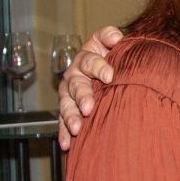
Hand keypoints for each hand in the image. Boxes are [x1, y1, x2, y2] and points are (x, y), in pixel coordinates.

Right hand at [57, 25, 122, 149]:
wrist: (111, 72)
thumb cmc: (115, 57)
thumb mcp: (114, 44)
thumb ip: (111, 38)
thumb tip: (117, 37)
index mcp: (88, 56)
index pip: (89, 58)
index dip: (98, 65)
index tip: (110, 76)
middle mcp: (75, 73)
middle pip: (76, 84)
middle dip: (82, 95)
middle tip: (89, 106)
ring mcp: (70, 92)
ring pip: (67, 104)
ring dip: (71, 116)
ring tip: (76, 127)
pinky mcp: (68, 109)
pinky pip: (63, 122)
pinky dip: (64, 133)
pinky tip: (67, 143)